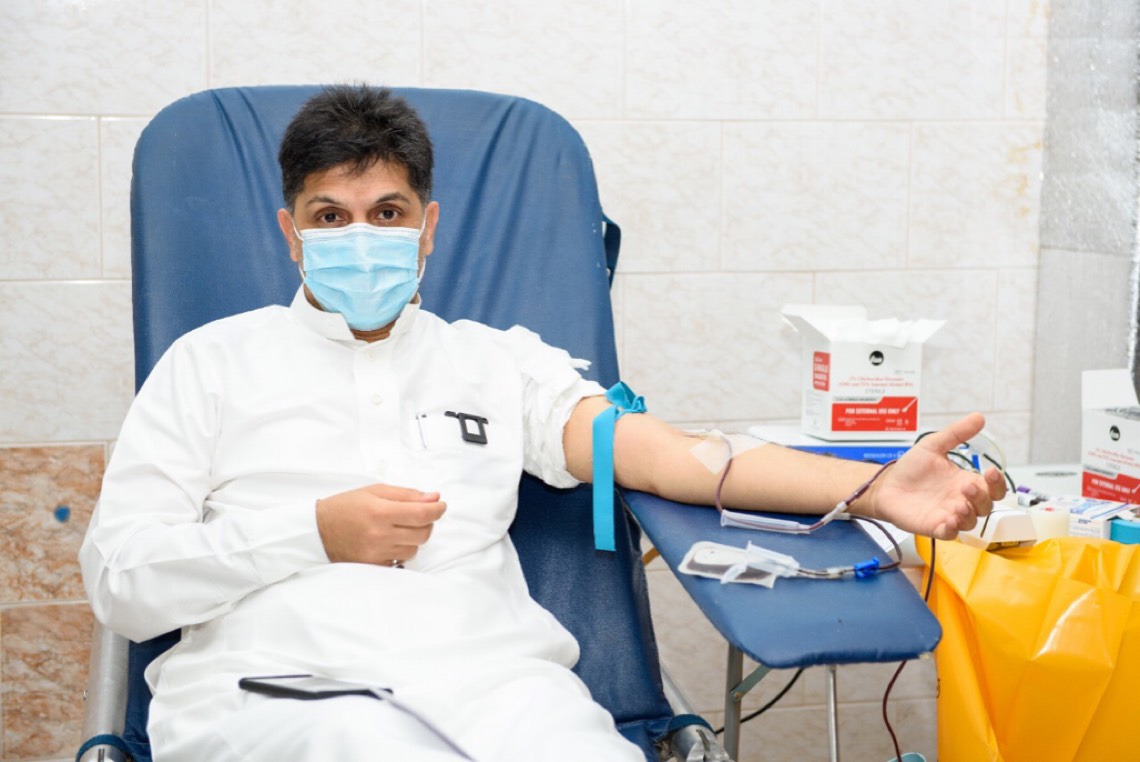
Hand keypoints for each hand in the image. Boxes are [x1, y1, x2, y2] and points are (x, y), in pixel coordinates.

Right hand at [315, 484, 445, 564]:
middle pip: (423, 533)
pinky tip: (390, 540)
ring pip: (414, 549)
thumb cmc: (346, 507)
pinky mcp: (373, 566)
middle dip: (428, 522)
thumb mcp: (375, 491)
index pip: (422, 514)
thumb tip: (434, 498)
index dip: (437, 509)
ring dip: (414, 537)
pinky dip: (401, 550)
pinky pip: (401, 560)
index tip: (441, 506)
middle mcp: (380, 535)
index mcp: (380, 512)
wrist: (318, 530)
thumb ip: (406, 494)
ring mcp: (377, 553)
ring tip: (400, 527)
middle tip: (419, 515)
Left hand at [867, 413, 1005, 539]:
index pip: (992, 487)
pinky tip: (949, 521)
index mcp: (965, 482)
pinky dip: (952, 529)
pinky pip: (950, 534)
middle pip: (986, 506)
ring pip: (971, 522)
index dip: (997, 483)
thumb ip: (956, 433)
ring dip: (969, 514)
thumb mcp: (933, 446)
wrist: (886, 484)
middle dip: (982, 497)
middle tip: (967, 487)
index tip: (991, 471)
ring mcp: (949, 515)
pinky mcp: (934, 527)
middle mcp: (961, 500)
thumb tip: (979, 417)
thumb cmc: (911, 468)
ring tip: (960, 504)